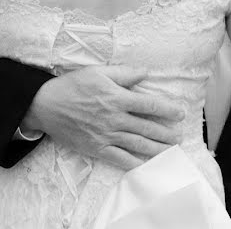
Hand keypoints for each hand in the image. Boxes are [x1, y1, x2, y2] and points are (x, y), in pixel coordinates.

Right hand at [23, 66, 184, 169]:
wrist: (44, 106)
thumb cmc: (73, 86)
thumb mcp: (99, 72)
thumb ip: (125, 73)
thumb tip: (146, 72)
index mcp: (118, 98)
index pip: (150, 105)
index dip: (168, 110)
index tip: (180, 114)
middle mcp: (114, 119)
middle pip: (147, 127)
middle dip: (167, 133)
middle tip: (180, 136)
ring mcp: (105, 135)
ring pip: (137, 143)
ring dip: (156, 148)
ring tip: (171, 149)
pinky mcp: (95, 148)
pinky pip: (118, 158)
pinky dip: (133, 162)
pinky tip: (145, 165)